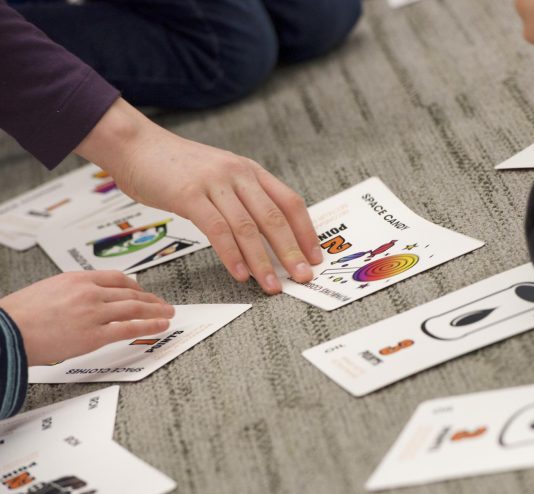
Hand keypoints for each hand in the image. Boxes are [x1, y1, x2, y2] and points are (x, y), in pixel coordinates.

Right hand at [0, 271, 173, 365]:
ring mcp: (93, 313)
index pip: (117, 278)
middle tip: (163, 304)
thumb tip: (89, 298)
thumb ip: (73, 291)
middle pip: (130, 293)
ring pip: (135, 308)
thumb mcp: (49, 290)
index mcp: (78, 279)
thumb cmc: (20, 314)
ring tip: (168, 314)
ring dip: (156, 311)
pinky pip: (130, 328)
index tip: (143, 292)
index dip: (136, 286)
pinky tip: (161, 325)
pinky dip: (150, 325)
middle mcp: (89, 292)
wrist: (6, 331)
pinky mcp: (93, 334)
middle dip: (150, 299)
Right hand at [75, 99, 321, 293]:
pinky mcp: (190, 195)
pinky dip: (232, 255)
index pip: (289, 202)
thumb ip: (241, 198)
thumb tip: (265, 233)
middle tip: (303, 277)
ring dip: (262, 261)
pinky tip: (240, 274)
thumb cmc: (176, 167)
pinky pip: (217, 229)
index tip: (315, 256)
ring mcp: (215, 183)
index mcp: (250, 171)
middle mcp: (238, 174)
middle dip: (291, 250)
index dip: (305, 231)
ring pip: (248, 227)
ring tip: (272, 285)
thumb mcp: (219, 175)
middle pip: (274, 217)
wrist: (135, 145)